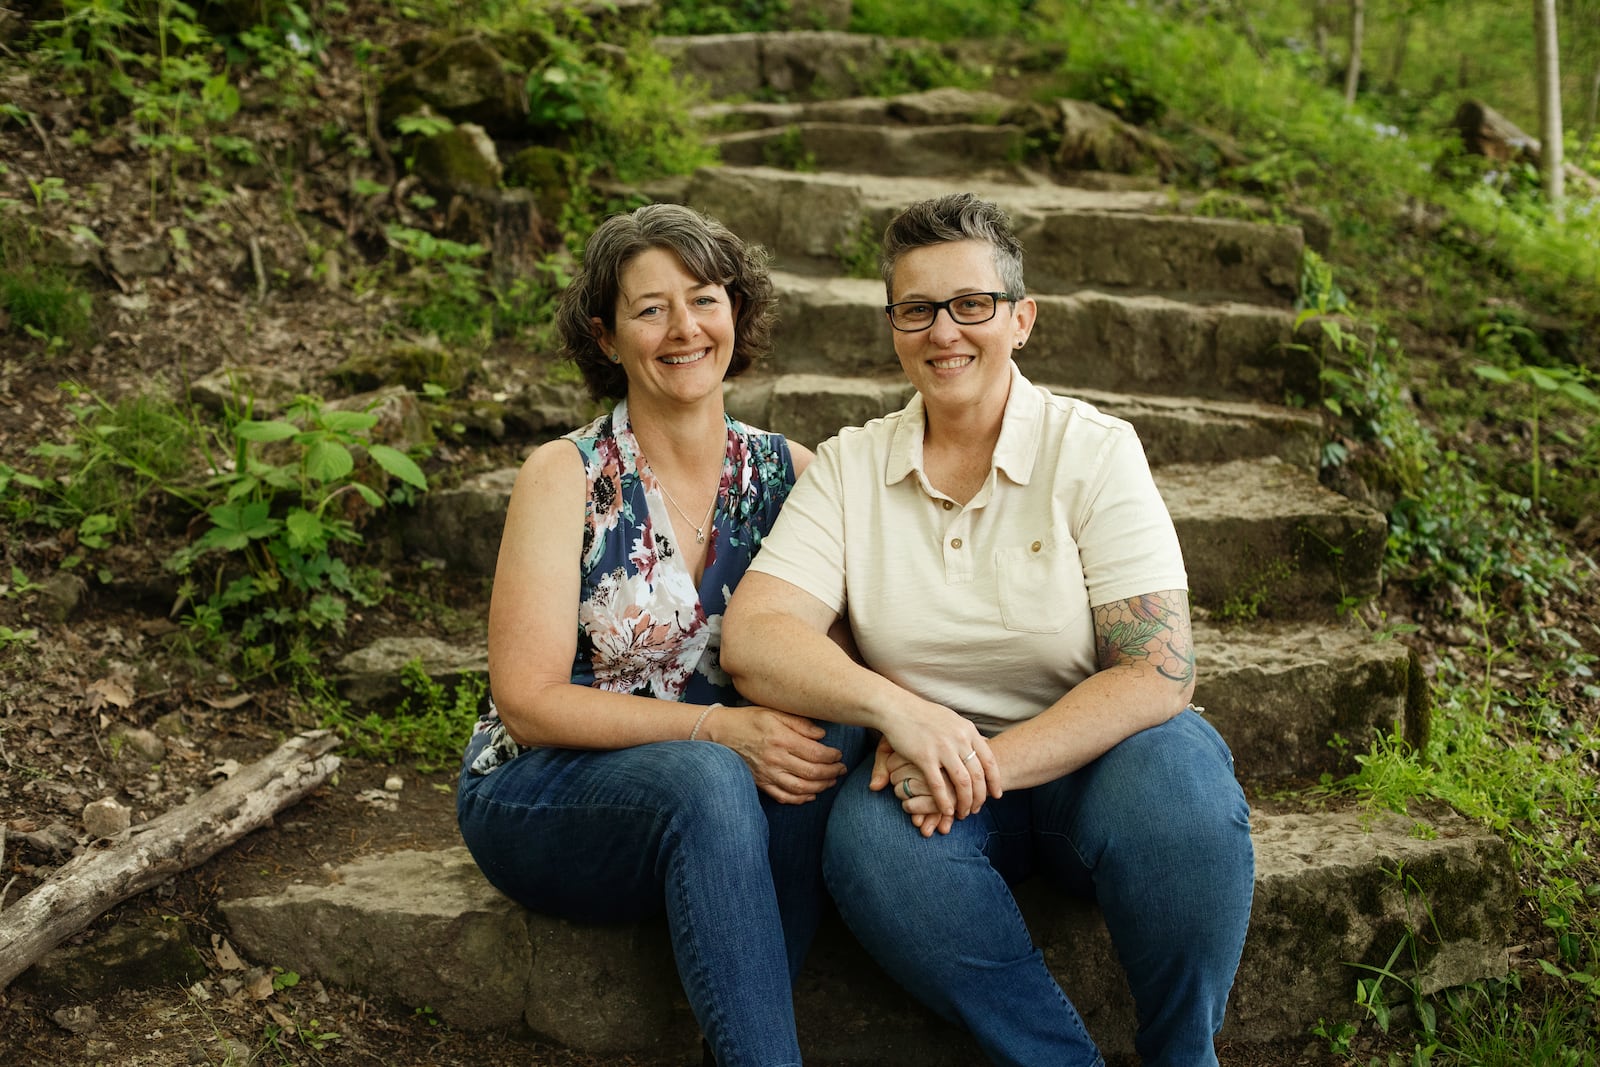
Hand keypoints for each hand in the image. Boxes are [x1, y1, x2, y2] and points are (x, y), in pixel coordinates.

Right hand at [707, 706, 848, 803]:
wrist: (720, 733)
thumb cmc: (749, 719)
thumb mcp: (774, 712)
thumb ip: (800, 723)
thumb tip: (822, 735)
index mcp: (781, 739)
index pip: (815, 753)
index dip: (832, 757)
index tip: (839, 755)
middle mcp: (775, 759)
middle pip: (811, 773)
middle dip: (831, 773)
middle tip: (841, 769)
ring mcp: (767, 774)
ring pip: (800, 788)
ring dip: (820, 787)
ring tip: (831, 781)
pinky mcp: (761, 783)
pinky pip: (783, 797)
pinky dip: (800, 799)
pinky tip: (811, 795)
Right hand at [868, 704, 1000, 820]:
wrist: (896, 708)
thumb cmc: (922, 714)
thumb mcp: (951, 719)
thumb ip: (966, 734)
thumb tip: (984, 742)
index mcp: (968, 730)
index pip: (989, 760)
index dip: (995, 780)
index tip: (996, 794)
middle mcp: (959, 739)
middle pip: (978, 775)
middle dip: (980, 796)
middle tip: (978, 808)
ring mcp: (943, 748)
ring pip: (962, 783)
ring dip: (965, 802)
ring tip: (963, 813)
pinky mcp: (924, 757)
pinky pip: (939, 785)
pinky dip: (944, 801)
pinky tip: (946, 810)